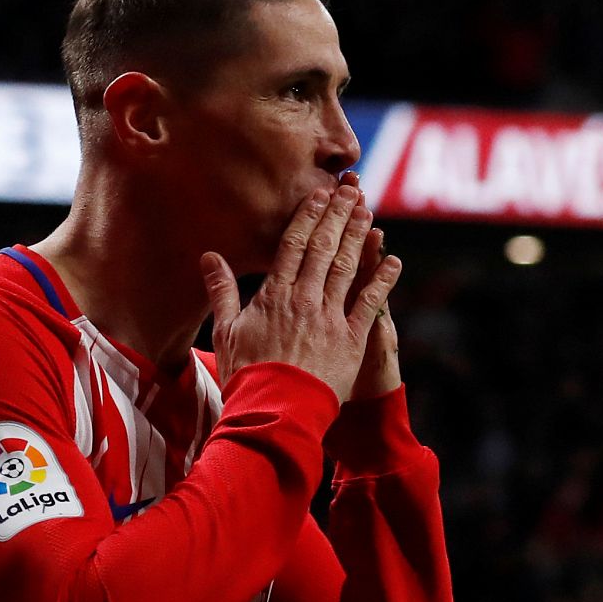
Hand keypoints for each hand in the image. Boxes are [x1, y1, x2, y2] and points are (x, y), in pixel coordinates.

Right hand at [202, 182, 402, 401]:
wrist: (274, 411)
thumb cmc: (246, 375)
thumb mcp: (225, 331)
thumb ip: (221, 291)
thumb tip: (208, 257)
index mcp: (275, 295)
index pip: (293, 245)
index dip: (308, 216)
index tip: (320, 194)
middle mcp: (305, 299)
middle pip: (323, 248)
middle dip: (338, 215)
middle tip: (352, 190)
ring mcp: (330, 317)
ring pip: (346, 267)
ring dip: (358, 237)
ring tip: (368, 211)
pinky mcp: (351, 338)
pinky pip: (370, 302)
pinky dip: (383, 279)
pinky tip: (393, 259)